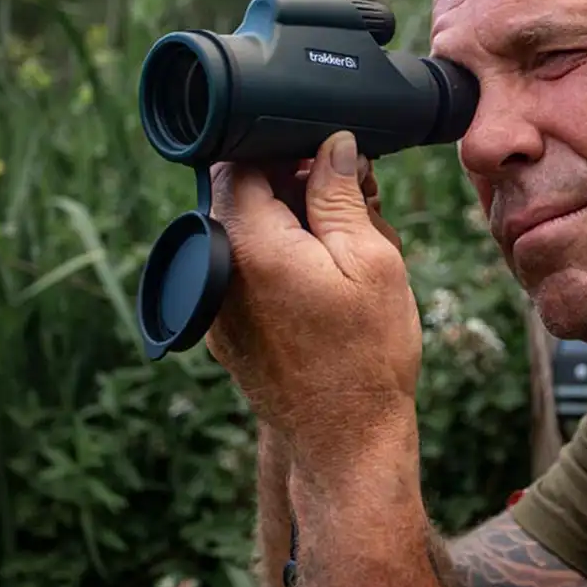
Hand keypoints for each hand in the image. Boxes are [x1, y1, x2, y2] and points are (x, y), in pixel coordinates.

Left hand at [205, 132, 421, 483]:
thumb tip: (331, 145)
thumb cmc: (367, 354)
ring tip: (347, 253)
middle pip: (244, 196)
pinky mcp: (224, 329)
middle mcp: (219, 269)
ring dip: (293, 228)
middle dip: (297, 190)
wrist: (346, 441)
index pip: (244, 160)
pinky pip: (245, 272)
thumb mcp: (370, 261)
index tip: (329, 161)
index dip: (289, 150)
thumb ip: (340, 195)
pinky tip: (325, 285)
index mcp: (250, 242)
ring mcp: (216, 303)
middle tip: (355, 207)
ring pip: (247, 234)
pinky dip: (281, 263)